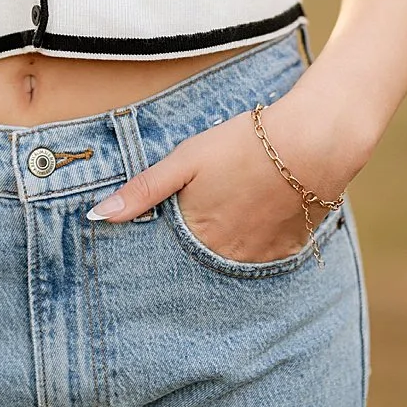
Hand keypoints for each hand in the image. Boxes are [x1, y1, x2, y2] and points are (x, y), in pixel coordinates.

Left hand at [87, 104, 356, 263]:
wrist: (310, 144)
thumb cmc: (243, 145)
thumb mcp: (185, 160)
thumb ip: (142, 191)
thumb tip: (96, 216)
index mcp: (197, 236)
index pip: (167, 258)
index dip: (162, 248)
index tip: (159, 240)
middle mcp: (227, 257)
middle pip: (200, 262)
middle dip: (193, 250)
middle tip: (198, 228)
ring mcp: (260, 258)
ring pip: (231, 262)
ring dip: (224, 247)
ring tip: (229, 216)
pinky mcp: (288, 251)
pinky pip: (263, 259)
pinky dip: (254, 245)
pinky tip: (256, 219)